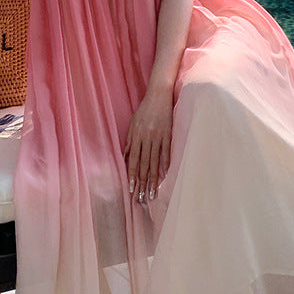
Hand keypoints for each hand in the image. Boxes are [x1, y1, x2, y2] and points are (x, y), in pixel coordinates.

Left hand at [124, 89, 172, 203]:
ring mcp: (158, 138)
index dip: (132, 176)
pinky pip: (166, 154)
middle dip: (142, 183)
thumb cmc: (144, 110)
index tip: (131, 189)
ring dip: (153, 180)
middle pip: (143, 165)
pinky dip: (165, 166)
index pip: (132, 161)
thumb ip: (129, 141)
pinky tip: (164, 178)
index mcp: (136, 136)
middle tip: (141, 198)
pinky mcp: (168, 135)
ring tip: (152, 193)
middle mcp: (146, 139)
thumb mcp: (133, 123)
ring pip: (154, 163)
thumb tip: (124, 157)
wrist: (159, 95)